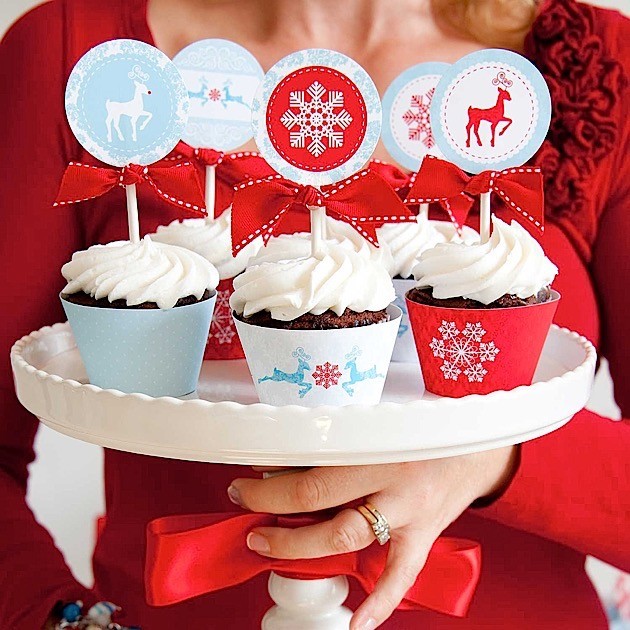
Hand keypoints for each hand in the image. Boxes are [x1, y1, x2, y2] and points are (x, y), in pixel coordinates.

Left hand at [228, 447, 516, 628]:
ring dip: (298, 545)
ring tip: (266, 545)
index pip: (313, 468)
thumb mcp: (386, 420)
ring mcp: (409, 510)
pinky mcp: (425, 533)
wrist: (480, 441)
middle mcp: (391, 478)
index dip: (273, 479)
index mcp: (379, 443)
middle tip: (245, 506)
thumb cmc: (427, 423)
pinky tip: (355, 622)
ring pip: (345, 537)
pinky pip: (402, 575)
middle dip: (272, 507)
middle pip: (319, 501)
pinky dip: (379, 601)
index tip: (248, 477)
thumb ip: (347, 436)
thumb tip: (293, 451)